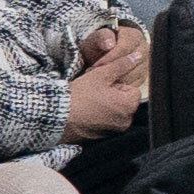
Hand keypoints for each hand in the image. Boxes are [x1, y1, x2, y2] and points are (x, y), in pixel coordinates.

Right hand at [59, 25, 153, 139]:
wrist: (54, 116)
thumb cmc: (79, 95)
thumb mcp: (101, 74)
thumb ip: (122, 64)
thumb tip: (138, 56)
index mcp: (128, 107)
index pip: (132, 90)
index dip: (117, 84)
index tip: (102, 85)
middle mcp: (124, 122)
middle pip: (123, 102)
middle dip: (112, 95)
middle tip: (93, 92)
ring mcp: (112, 132)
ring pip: (113, 112)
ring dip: (104, 106)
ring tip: (88, 101)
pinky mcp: (99, 137)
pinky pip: (103, 123)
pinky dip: (96, 117)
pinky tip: (84, 111)